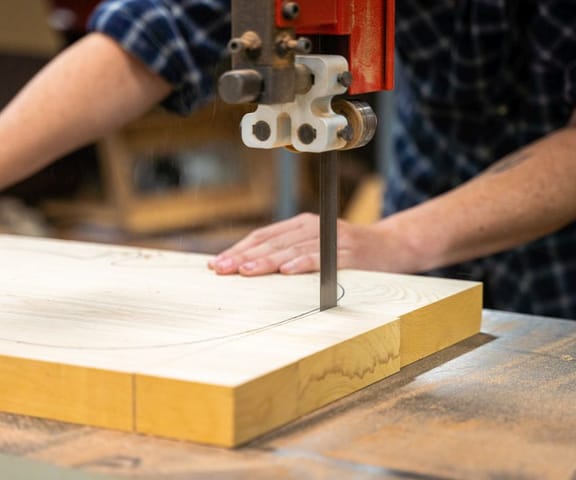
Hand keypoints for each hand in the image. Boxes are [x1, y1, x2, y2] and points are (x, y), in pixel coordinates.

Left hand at [208, 213, 417, 275]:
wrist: (393, 246)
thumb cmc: (347, 251)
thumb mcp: (315, 247)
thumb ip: (287, 254)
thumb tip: (249, 269)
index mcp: (301, 225)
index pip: (263, 236)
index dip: (239, 249)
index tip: (217, 264)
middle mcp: (313, 227)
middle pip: (272, 242)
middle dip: (243, 256)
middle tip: (222, 269)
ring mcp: (331, 238)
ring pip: (292, 249)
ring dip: (266, 260)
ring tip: (245, 270)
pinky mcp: (349, 252)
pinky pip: (322, 258)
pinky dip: (303, 264)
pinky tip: (286, 271)